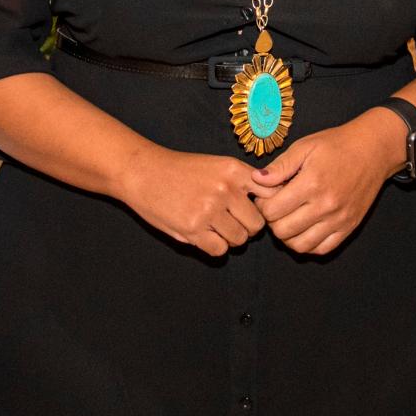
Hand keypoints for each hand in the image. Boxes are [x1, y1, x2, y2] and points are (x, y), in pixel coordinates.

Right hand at [119, 150, 264, 256]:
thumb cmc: (181, 170)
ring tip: (214, 226)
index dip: (267, 207)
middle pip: (257, 224)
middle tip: (231, 221)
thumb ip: (243, 182)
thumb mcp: (217, 165)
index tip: (255, 210)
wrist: (142, 171)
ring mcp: (209, 210)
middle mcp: (225, 189)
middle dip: (247, 226)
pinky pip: (219, 250)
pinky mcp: (193, 229)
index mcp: (234, 170)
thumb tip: (273, 201)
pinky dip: (214, 247)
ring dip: (230, 237)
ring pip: (240, 239)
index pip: (271, 195)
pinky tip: (203, 234)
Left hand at [250, 109, 398, 255]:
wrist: (373, 150)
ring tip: (288, 220)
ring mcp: (339, 219)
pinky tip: (304, 229)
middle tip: (275, 209)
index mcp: (311, 183)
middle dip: (272, 222)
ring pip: (300, 245)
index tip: (266, 197)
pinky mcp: (349, 227)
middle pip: (283, 231)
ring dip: (288, 236)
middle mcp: (326, 205)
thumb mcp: (305, 146)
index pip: (272, 211)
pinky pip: (322, 249)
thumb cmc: (337, 145)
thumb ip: (280, 166)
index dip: (262, 205)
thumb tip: (257, 180)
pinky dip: (308, 244)